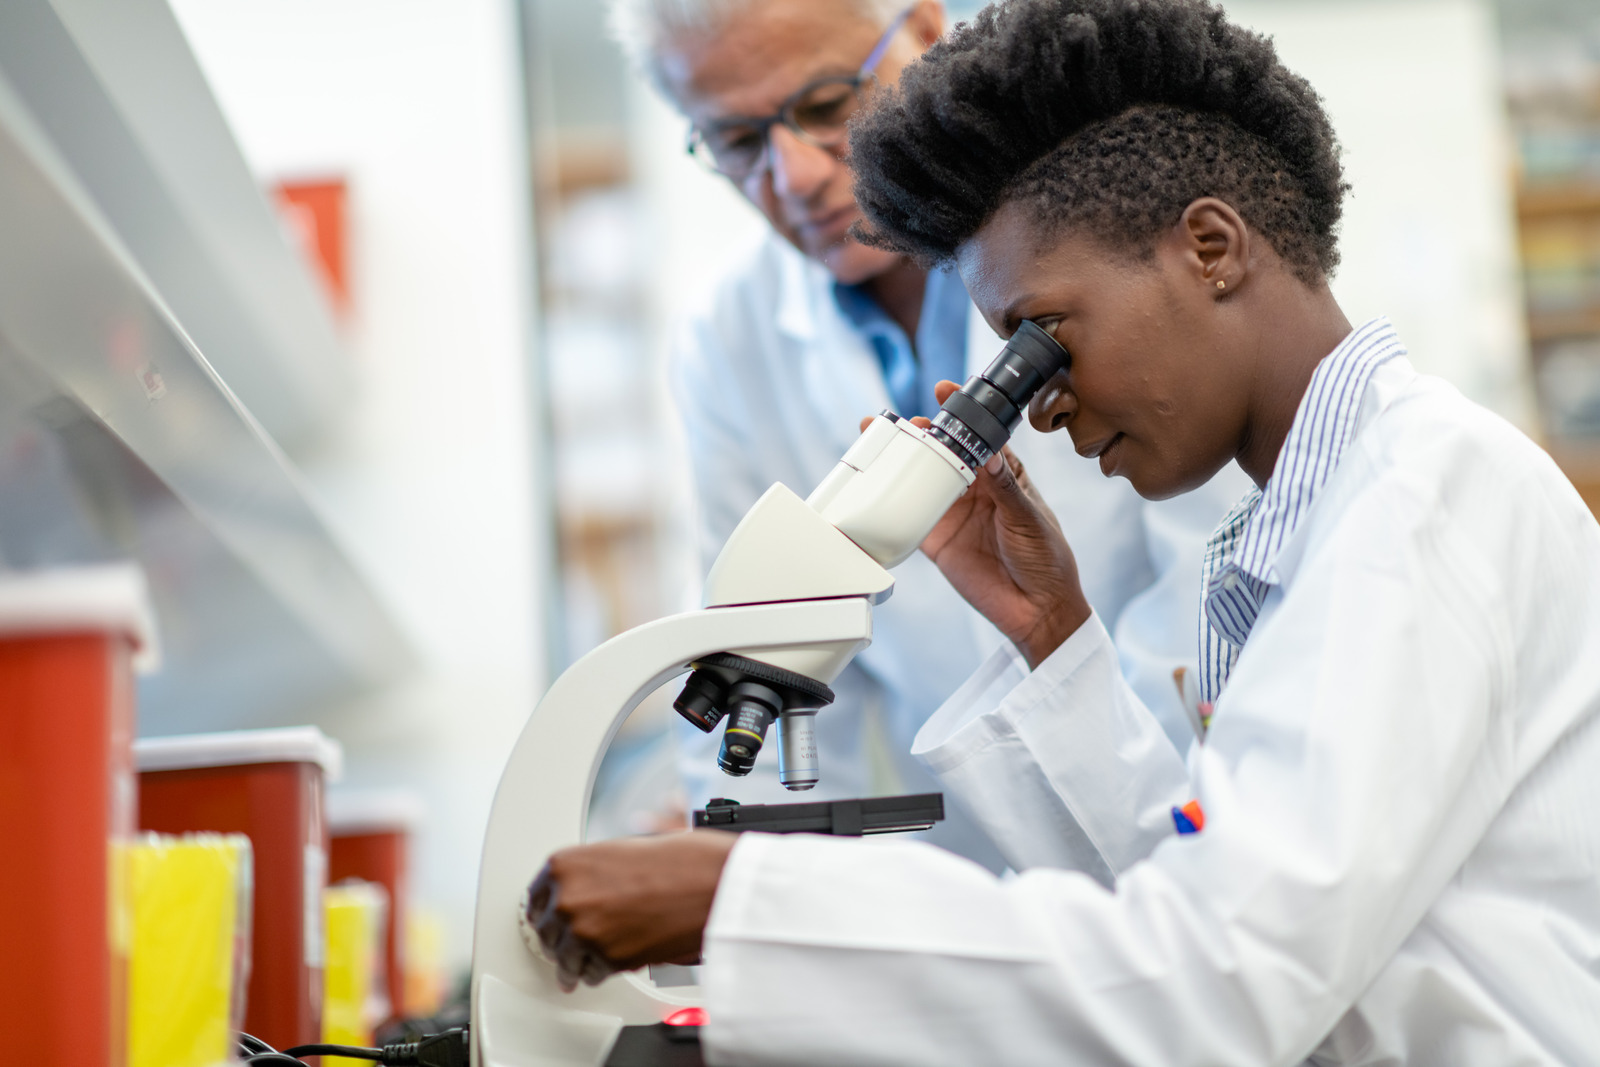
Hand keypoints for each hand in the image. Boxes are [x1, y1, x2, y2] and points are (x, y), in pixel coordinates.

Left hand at [524, 831, 736, 990]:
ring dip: (576, 962)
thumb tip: (582, 894)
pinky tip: (611, 964)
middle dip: (561, 937)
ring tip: (587, 963)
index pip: (535, 898)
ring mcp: (583, 931)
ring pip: (564, 959)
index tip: (552, 920)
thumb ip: (591, 873)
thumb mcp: (621, 852)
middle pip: (546, 931)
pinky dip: (600, 972)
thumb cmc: (678, 862)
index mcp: (565, 864)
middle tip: (574, 942)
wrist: (710, 883)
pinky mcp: (605, 959)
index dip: (547, 911)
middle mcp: (567, 897)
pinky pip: (591, 974)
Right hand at [863, 381, 1090, 666]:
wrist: (1036, 610)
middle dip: (923, 433)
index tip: (945, 391)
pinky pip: (911, 515)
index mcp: (1005, 475)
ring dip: (903, 461)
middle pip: (945, 453)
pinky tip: (878, 485)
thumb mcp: (1029, 519)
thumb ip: (1006, 488)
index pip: (982, 436)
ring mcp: (954, 512)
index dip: (963, 412)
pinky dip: (894, 502)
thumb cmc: (1046, 559)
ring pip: (924, 479)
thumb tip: (992, 453)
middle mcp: (977, 489)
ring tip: (880, 441)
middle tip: (904, 422)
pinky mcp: (937, 539)